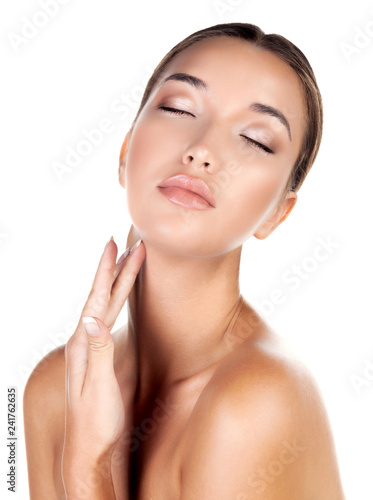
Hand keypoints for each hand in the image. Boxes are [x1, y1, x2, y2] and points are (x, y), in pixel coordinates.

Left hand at [62, 236, 144, 485]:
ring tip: (127, 263)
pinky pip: (110, 319)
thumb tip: (92, 317)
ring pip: (107, 305)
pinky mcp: (101, 356)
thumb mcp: (97, 388)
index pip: (99, 299)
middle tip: (129, 244)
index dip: (109, 272)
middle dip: (116, 269)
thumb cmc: (96, 422)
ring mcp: (92, 348)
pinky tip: (120, 299)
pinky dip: (117, 302)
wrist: (91, 449)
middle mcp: (85, 341)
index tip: (116, 246)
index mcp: (83, 343)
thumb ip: (96, 351)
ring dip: (117, 282)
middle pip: (103, 296)